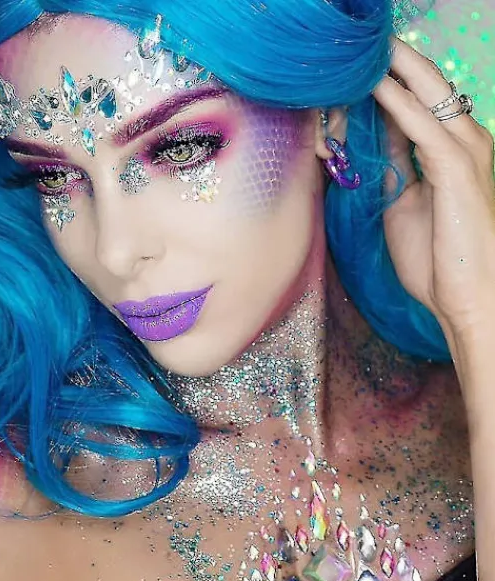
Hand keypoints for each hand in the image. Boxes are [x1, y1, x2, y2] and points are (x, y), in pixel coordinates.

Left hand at [373, 39, 494, 339]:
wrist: (469, 299)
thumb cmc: (438, 260)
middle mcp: (464, 142)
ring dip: (391, 72)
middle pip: (427, 87)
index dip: (383, 87)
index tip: (351, 72)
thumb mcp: (403, 207)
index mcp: (450, 153)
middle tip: (360, 42)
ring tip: (361, 50)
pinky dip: (397, 104)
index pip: (415, 106)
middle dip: (394, 61)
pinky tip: (374, 85)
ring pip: (426, 96)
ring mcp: (465, 152)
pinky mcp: (457, 169)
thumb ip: (392, 171)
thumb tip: (370, 145)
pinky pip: (422, 127)